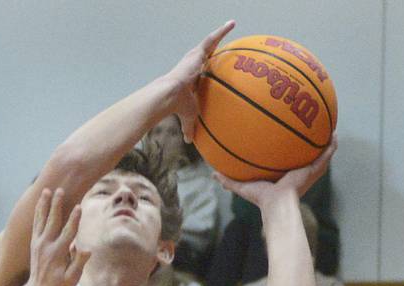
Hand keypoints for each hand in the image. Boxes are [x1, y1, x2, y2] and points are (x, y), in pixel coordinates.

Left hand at [27, 188, 89, 285]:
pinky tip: (40, 203)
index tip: (79, 206)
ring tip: (47, 190)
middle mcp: (46, 245)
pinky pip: (36, 224)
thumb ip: (79, 263)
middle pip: (53, 221)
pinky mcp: (34, 244)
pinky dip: (38, 213)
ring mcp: (38, 243)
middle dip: (57, 205)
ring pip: (41, 220)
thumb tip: (87, 250)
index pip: (68, 233)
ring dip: (44, 204)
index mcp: (58, 253)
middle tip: (60, 190)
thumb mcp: (72, 279)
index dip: (74, 219)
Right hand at [166, 21, 234, 140]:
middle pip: (205, 53)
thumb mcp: (188, 116)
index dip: (206, 67)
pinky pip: (212, 39)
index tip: (211, 65)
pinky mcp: (197, 52)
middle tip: (221, 42)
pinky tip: (232, 23)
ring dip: (219, 34)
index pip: (200, 70)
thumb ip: (189, 127)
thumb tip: (188, 142)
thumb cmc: (178, 106)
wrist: (171, 95)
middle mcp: (192, 65)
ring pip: (210, 42)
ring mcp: (194, 57)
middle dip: (213, 47)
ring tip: (231, 24)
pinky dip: (222, 31)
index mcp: (190, 78)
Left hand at [215, 135, 336, 207]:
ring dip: (325, 144)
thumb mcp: (242, 186)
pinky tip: (334, 134)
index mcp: (283, 177)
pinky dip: (331, 146)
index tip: (287, 141)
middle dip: (309, 146)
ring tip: (329, 130)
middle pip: (306, 157)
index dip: (288, 153)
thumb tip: (213, 174)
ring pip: (320, 156)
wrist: (277, 203)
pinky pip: (326, 156)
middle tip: (311, 130)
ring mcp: (308, 172)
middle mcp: (298, 174)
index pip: (287, 163)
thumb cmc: (261, 198)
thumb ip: (228, 180)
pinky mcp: (314, 170)